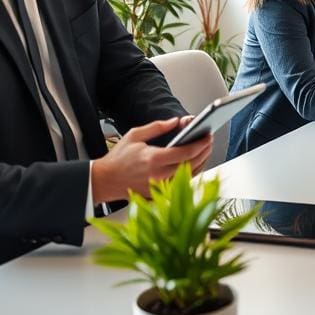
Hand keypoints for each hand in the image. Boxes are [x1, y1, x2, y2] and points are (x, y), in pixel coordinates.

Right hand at [90, 118, 213, 203]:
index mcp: (154, 159)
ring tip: (205, 149)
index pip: (185, 152)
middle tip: (209, 140)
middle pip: (192, 164)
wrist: (105, 180)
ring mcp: (161, 186)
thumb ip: (157, 127)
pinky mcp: (160, 193)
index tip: (208, 136)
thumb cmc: (118, 158)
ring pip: (190, 175)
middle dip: (204, 151)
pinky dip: (191, 172)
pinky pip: (182, 182)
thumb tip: (176, 121)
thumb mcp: (135, 135)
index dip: (200, 144)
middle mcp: (160, 175)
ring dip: (201, 162)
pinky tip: (194, 162)